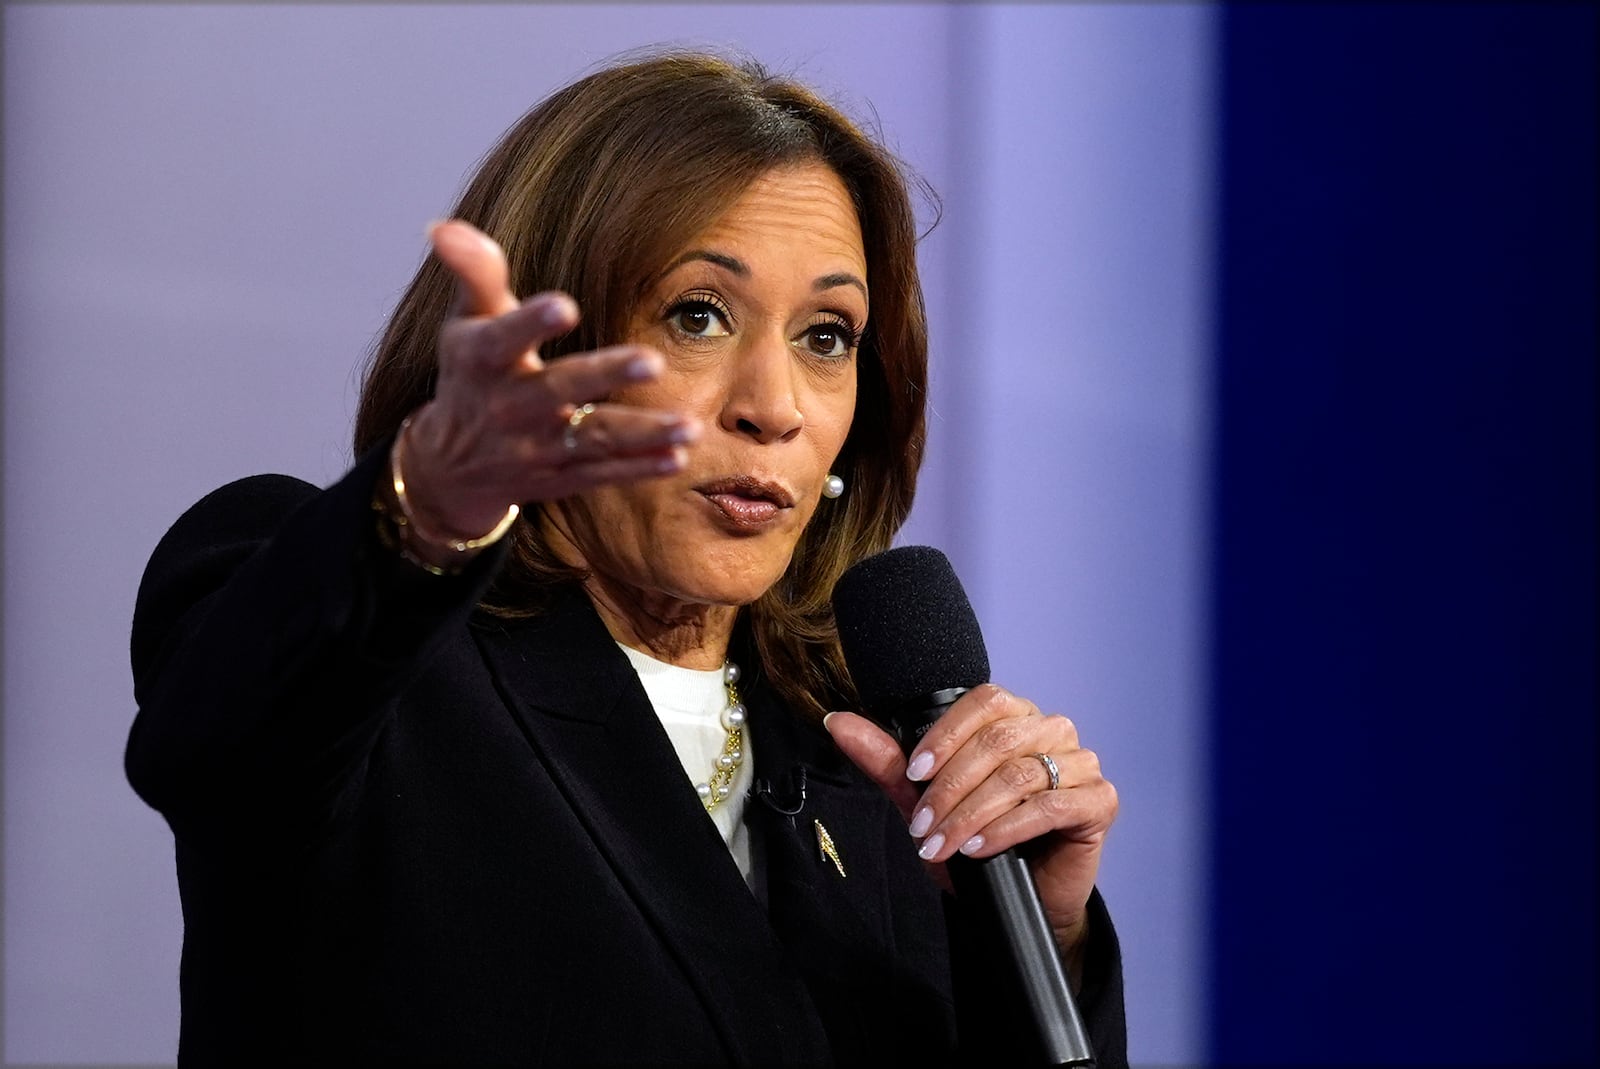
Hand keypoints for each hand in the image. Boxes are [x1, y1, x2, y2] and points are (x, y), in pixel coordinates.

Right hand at [397, 220, 698, 540]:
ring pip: (593, 439)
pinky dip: (639, 467)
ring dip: (642, 433)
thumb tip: (443, 227)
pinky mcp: (560, 477)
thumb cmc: (471, 374)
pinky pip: (603, 473)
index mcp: (482, 359)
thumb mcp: (466, 322)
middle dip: (605, 375)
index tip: (565, 306)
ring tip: (688, 426)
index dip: (530, 322)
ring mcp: (537, 447)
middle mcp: (508, 406)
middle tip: (652, 361)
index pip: (503, 338)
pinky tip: (677, 457)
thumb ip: (473, 273)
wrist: (449, 468)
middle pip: (559, 388)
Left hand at [825, 685, 1116, 961]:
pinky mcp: (1099, 802)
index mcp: (1015, 716)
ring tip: (945, 843)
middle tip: (922, 827)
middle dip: (950, 787)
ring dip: (972, 813)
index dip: (947, 735)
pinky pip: (1052, 805)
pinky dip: (1008, 828)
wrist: (1020, 900)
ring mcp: (1081, 763)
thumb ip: (888, 760)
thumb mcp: (926, 801)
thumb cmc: (979, 841)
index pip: (984, 701)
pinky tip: (982, 848)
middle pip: (999, 740)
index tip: (914, 774)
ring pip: (1021, 774)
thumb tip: (836, 721)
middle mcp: (1052, 730)